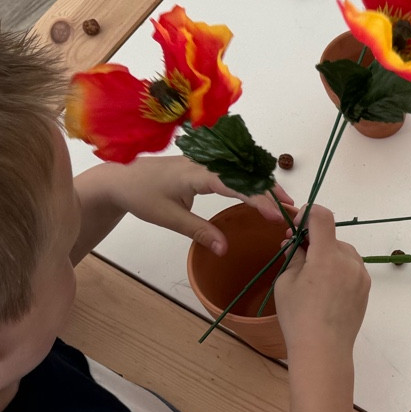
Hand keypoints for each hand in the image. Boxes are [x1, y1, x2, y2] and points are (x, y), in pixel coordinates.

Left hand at [93, 155, 293, 253]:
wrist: (119, 177)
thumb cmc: (141, 196)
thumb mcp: (169, 218)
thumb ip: (199, 232)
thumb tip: (225, 250)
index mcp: (196, 173)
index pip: (235, 184)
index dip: (258, 198)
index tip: (276, 214)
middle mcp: (205, 162)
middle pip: (246, 172)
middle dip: (270, 190)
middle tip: (291, 209)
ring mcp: (205, 161)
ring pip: (242, 169)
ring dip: (264, 184)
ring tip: (283, 203)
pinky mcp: (204, 164)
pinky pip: (233, 169)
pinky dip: (251, 181)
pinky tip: (262, 192)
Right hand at [272, 204, 369, 352]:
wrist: (323, 350)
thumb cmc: (298, 317)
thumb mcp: (286, 282)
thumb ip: (295, 256)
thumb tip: (297, 243)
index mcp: (327, 257)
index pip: (322, 217)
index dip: (307, 214)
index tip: (296, 226)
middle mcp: (350, 261)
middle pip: (332, 237)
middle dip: (314, 240)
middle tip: (297, 256)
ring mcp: (361, 275)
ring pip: (343, 252)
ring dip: (327, 254)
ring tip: (312, 276)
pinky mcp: (366, 288)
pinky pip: (351, 268)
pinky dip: (338, 269)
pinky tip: (325, 289)